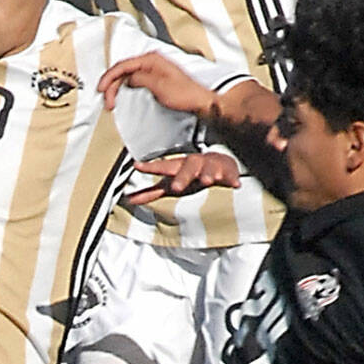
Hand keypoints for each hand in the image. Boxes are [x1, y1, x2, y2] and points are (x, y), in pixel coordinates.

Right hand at [99, 52, 219, 116]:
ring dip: (117, 87)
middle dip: (111, 84)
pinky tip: (122, 94)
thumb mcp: (158, 86)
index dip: (109, 77)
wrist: (200, 101)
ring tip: (112, 100)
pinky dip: (125, 87)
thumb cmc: (186, 94)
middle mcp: (152, 61)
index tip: (101, 88)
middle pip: (123, 70)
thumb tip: (128, 79)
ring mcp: (153, 69)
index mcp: (152, 59)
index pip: (123, 65)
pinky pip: (134, 79)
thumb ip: (140, 79)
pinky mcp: (155, 77)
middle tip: (107, 99)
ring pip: (127, 75)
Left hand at [124, 150, 240, 206]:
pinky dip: (232, 179)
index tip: (137, 166)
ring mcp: (211, 167)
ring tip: (209, 180)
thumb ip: (151, 192)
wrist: (220, 164)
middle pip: (187, 168)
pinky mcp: (228, 173)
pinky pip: (231, 176)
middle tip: (176, 187)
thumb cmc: (190, 176)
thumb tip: (129, 200)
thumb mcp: (171, 184)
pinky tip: (235, 184)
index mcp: (178, 168)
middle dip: (182, 176)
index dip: (150, 167)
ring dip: (208, 174)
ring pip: (209, 168)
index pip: (163, 166)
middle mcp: (194, 165)